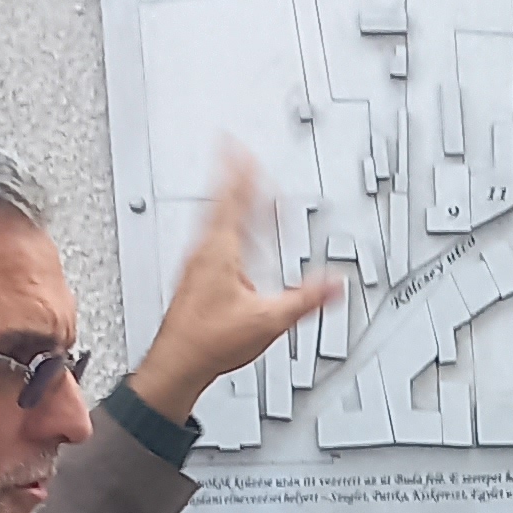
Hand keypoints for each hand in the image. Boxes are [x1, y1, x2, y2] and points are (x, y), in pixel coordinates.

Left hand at [135, 150, 342, 418]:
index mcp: (221, 251)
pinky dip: (221, 224)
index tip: (241, 147)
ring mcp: (195, 264)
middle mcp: (204, 251)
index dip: (241, 173)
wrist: (176, 364)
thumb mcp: (269, 320)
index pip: (233, 200)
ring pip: (212, 219)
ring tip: (233, 183)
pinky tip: (227, 235)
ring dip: (224, 198)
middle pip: (219, 202)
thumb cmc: (209, 341)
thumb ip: (306, 299)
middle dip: (231, 175)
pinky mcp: (193, 278)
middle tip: (234, 150)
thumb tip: (336, 284)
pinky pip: (209, 238)